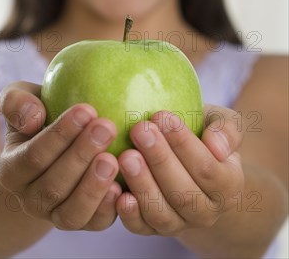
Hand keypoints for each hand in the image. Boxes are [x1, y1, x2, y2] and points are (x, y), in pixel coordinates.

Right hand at [0, 81, 121, 229]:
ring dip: (93, 186)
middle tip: (107, 127)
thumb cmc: (41, 115)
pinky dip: (108, 209)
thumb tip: (33, 117)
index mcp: (12, 170)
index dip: (59, 135)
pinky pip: (95, 224)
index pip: (33, 156)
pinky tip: (124, 187)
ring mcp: (56, 215)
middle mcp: (31, 199)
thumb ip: (16, 101)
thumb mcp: (21, 99)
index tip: (87, 109)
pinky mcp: (85, 222)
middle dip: (81, 155)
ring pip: (72, 213)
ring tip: (114, 159)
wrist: (54, 149)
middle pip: (53, 186)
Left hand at [116, 105, 244, 236]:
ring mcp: (180, 223)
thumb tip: (217, 146)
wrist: (188, 160)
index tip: (162, 116)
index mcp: (228, 185)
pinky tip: (118, 192)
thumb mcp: (222, 122)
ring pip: (161, 213)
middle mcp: (207, 211)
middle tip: (139, 130)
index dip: (183, 143)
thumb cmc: (202, 132)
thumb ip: (228, 129)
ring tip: (125, 156)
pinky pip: (141, 227)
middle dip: (159, 160)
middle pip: (183, 193)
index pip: (207, 168)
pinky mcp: (153, 229)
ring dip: (142, 185)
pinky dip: (129, 214)